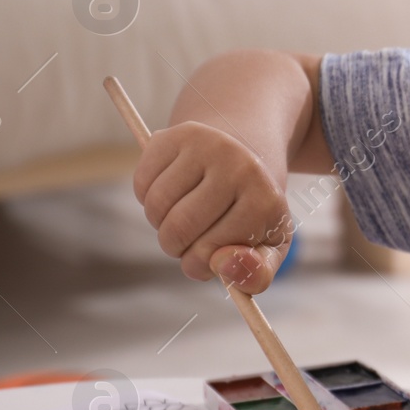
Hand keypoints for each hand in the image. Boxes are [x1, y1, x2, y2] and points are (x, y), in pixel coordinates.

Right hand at [132, 121, 291, 293]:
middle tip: (190, 240)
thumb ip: (257, 274)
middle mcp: (240, 167)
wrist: (246, 154)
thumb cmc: (252, 211)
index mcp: (267, 200)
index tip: (211, 258)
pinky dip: (147, 199)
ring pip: (156, 208)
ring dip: (160, 224)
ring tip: (182, 216)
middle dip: (176, 248)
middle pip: (179, 230)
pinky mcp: (175, 135)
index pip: (214, 252)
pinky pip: (141, 183)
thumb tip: (225, 267)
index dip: (204, 265)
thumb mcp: (268, 246)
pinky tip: (173, 193)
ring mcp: (207, 146)